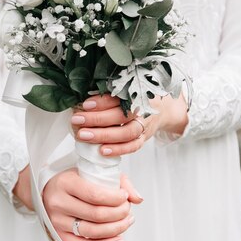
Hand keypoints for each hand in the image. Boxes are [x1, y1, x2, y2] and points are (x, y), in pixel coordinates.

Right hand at [43, 168, 142, 240]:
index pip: (95, 195)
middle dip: (119, 214)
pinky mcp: (60, 235)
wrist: (49, 190)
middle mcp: (59, 203)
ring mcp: (58, 221)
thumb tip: (137, 199)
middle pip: (96, 215)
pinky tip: (118, 240)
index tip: (125, 196)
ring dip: (115, 229)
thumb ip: (119, 181)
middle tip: (128, 209)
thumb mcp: (92, 172)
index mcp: (66, 183)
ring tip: (127, 222)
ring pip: (91, 232)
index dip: (115, 199)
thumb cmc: (74, 180)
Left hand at [70, 93, 188, 156]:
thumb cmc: (137, 97)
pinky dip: (118, 150)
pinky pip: (133, 146)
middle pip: (121, 115)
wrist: (162, 108)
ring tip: (84, 136)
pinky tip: (102, 151)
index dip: (102, 101)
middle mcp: (142, 109)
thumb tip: (83, 96)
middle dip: (97, 119)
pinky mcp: (144, 138)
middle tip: (77, 120)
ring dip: (104, 136)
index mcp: (136, 93)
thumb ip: (109, 91)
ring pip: (126, 133)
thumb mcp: (127, 88)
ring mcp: (144, 125)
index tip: (85, 104)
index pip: (119, 97)